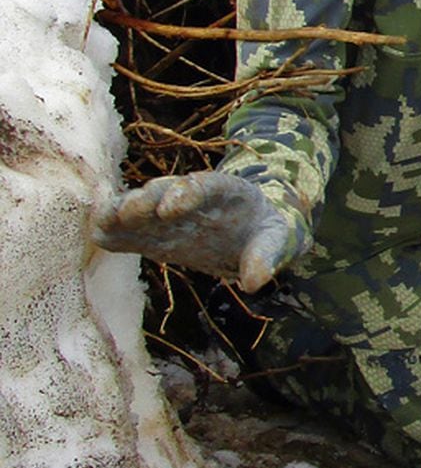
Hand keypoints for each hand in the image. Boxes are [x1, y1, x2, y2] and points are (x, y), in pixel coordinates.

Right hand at [93, 171, 298, 292]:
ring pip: (142, 207)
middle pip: (165, 192)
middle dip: (148, 200)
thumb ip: (267, 256)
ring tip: (103, 221)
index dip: (186, 194)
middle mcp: (189, 197)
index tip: (171, 208)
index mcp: (225, 192)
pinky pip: (130, 229)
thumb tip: (255, 281)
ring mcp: (166, 214)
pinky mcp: (152, 233)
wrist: (247, 228)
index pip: (204, 186)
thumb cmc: (264, 231)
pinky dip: (115, 230)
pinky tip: (97, 235)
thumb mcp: (277, 240)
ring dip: (123, 212)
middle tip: (131, 211)